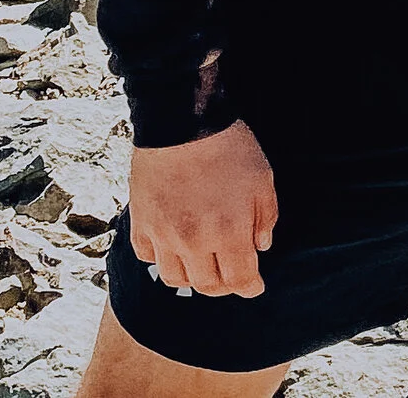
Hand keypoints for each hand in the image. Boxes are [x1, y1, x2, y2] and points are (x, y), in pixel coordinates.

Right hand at [128, 121, 277, 295]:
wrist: (182, 121)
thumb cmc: (228, 146)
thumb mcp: (263, 177)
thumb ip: (266, 216)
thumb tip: (261, 245)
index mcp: (228, 232)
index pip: (240, 279)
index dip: (250, 287)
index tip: (255, 287)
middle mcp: (194, 242)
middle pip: (207, 285)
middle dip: (224, 286)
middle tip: (231, 278)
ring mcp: (164, 236)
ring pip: (176, 279)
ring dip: (192, 278)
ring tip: (202, 265)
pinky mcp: (141, 224)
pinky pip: (148, 257)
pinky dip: (161, 258)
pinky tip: (172, 248)